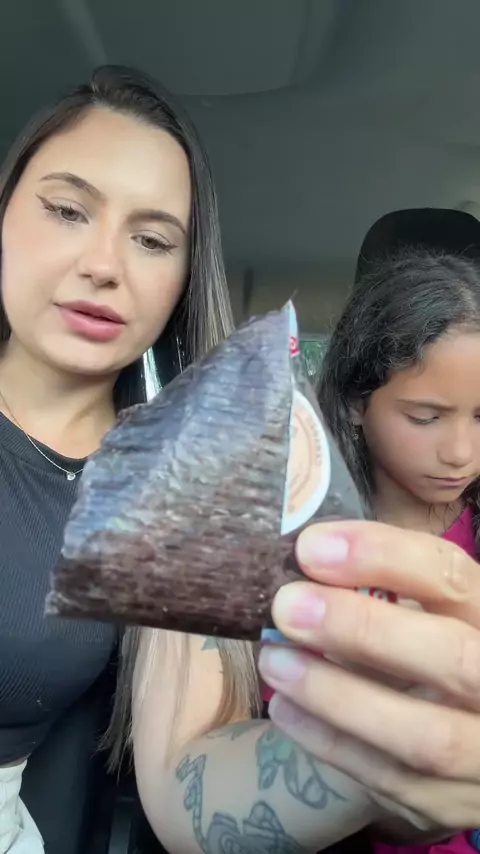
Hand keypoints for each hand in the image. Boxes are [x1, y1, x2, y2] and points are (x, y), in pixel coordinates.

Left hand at [258, 521, 479, 833]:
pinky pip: (394, 783)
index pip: (451, 576)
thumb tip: (303, 559)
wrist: (472, 734)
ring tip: (275, 661)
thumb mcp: (431, 609)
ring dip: (337, 695)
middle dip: (363, 629)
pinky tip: (285, 709)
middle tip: (287, 606)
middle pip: (453, 658)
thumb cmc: (435, 649)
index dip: (382, 555)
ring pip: (425, 737)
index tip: (311, 547)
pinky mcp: (455, 805)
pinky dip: (331, 743)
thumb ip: (384, 583)